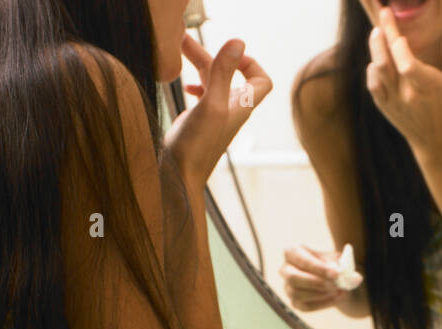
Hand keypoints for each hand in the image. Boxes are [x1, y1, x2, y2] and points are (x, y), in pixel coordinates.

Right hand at [164, 35, 271, 187]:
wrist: (180, 175)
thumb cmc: (197, 146)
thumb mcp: (212, 103)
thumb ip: (223, 72)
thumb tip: (238, 42)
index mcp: (240, 106)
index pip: (262, 81)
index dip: (251, 64)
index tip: (231, 54)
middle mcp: (231, 110)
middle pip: (229, 74)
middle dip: (211, 55)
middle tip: (183, 40)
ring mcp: (215, 116)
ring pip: (212, 82)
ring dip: (199, 65)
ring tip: (178, 50)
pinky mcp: (200, 121)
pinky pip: (203, 96)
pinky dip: (196, 84)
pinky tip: (185, 86)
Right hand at [280, 245, 347, 311]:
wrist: (333, 278)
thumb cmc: (332, 264)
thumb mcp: (338, 260)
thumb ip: (345, 266)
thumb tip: (354, 278)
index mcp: (293, 252)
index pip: (301, 260)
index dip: (318, 268)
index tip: (336, 274)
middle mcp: (285, 269)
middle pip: (293, 278)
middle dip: (315, 283)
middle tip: (335, 285)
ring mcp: (288, 287)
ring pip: (298, 294)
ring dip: (321, 294)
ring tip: (340, 291)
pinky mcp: (295, 302)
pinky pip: (306, 306)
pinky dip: (323, 303)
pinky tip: (337, 298)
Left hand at [363, 4, 441, 154]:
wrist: (434, 137)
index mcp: (427, 87)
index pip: (407, 65)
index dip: (399, 46)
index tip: (398, 31)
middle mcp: (407, 96)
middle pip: (387, 64)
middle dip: (383, 36)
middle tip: (383, 17)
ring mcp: (394, 102)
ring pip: (377, 72)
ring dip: (375, 49)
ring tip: (377, 33)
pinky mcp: (384, 106)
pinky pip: (373, 84)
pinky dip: (372, 69)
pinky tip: (377, 57)